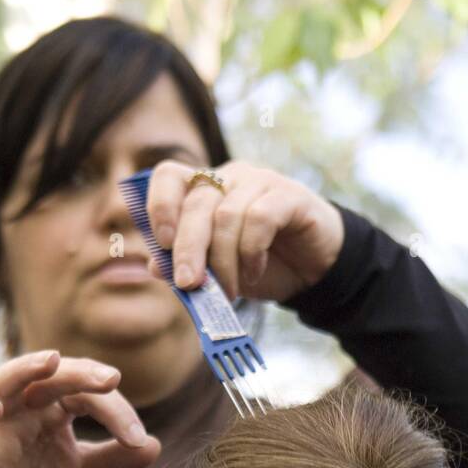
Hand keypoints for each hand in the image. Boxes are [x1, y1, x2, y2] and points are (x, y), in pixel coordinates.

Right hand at [0, 351, 160, 467]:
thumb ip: (116, 460)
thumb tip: (156, 445)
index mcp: (54, 406)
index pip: (85, 392)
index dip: (114, 409)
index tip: (137, 438)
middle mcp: (25, 406)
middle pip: (49, 375)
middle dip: (80, 373)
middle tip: (111, 378)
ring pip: (3, 382)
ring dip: (25, 368)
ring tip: (51, 360)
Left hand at [144, 159, 344, 304]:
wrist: (313, 271)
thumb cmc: (261, 266)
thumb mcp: (218, 272)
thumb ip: (188, 266)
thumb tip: (154, 266)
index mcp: (205, 190)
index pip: (169, 177)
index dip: (160, 205)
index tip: (161, 242)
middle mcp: (229, 178)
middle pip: (196, 203)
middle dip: (188, 249)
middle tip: (189, 284)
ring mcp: (259, 182)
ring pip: (226, 215)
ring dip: (223, 261)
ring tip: (228, 291)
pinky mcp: (289, 195)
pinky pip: (259, 218)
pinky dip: (251, 252)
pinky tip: (254, 272)